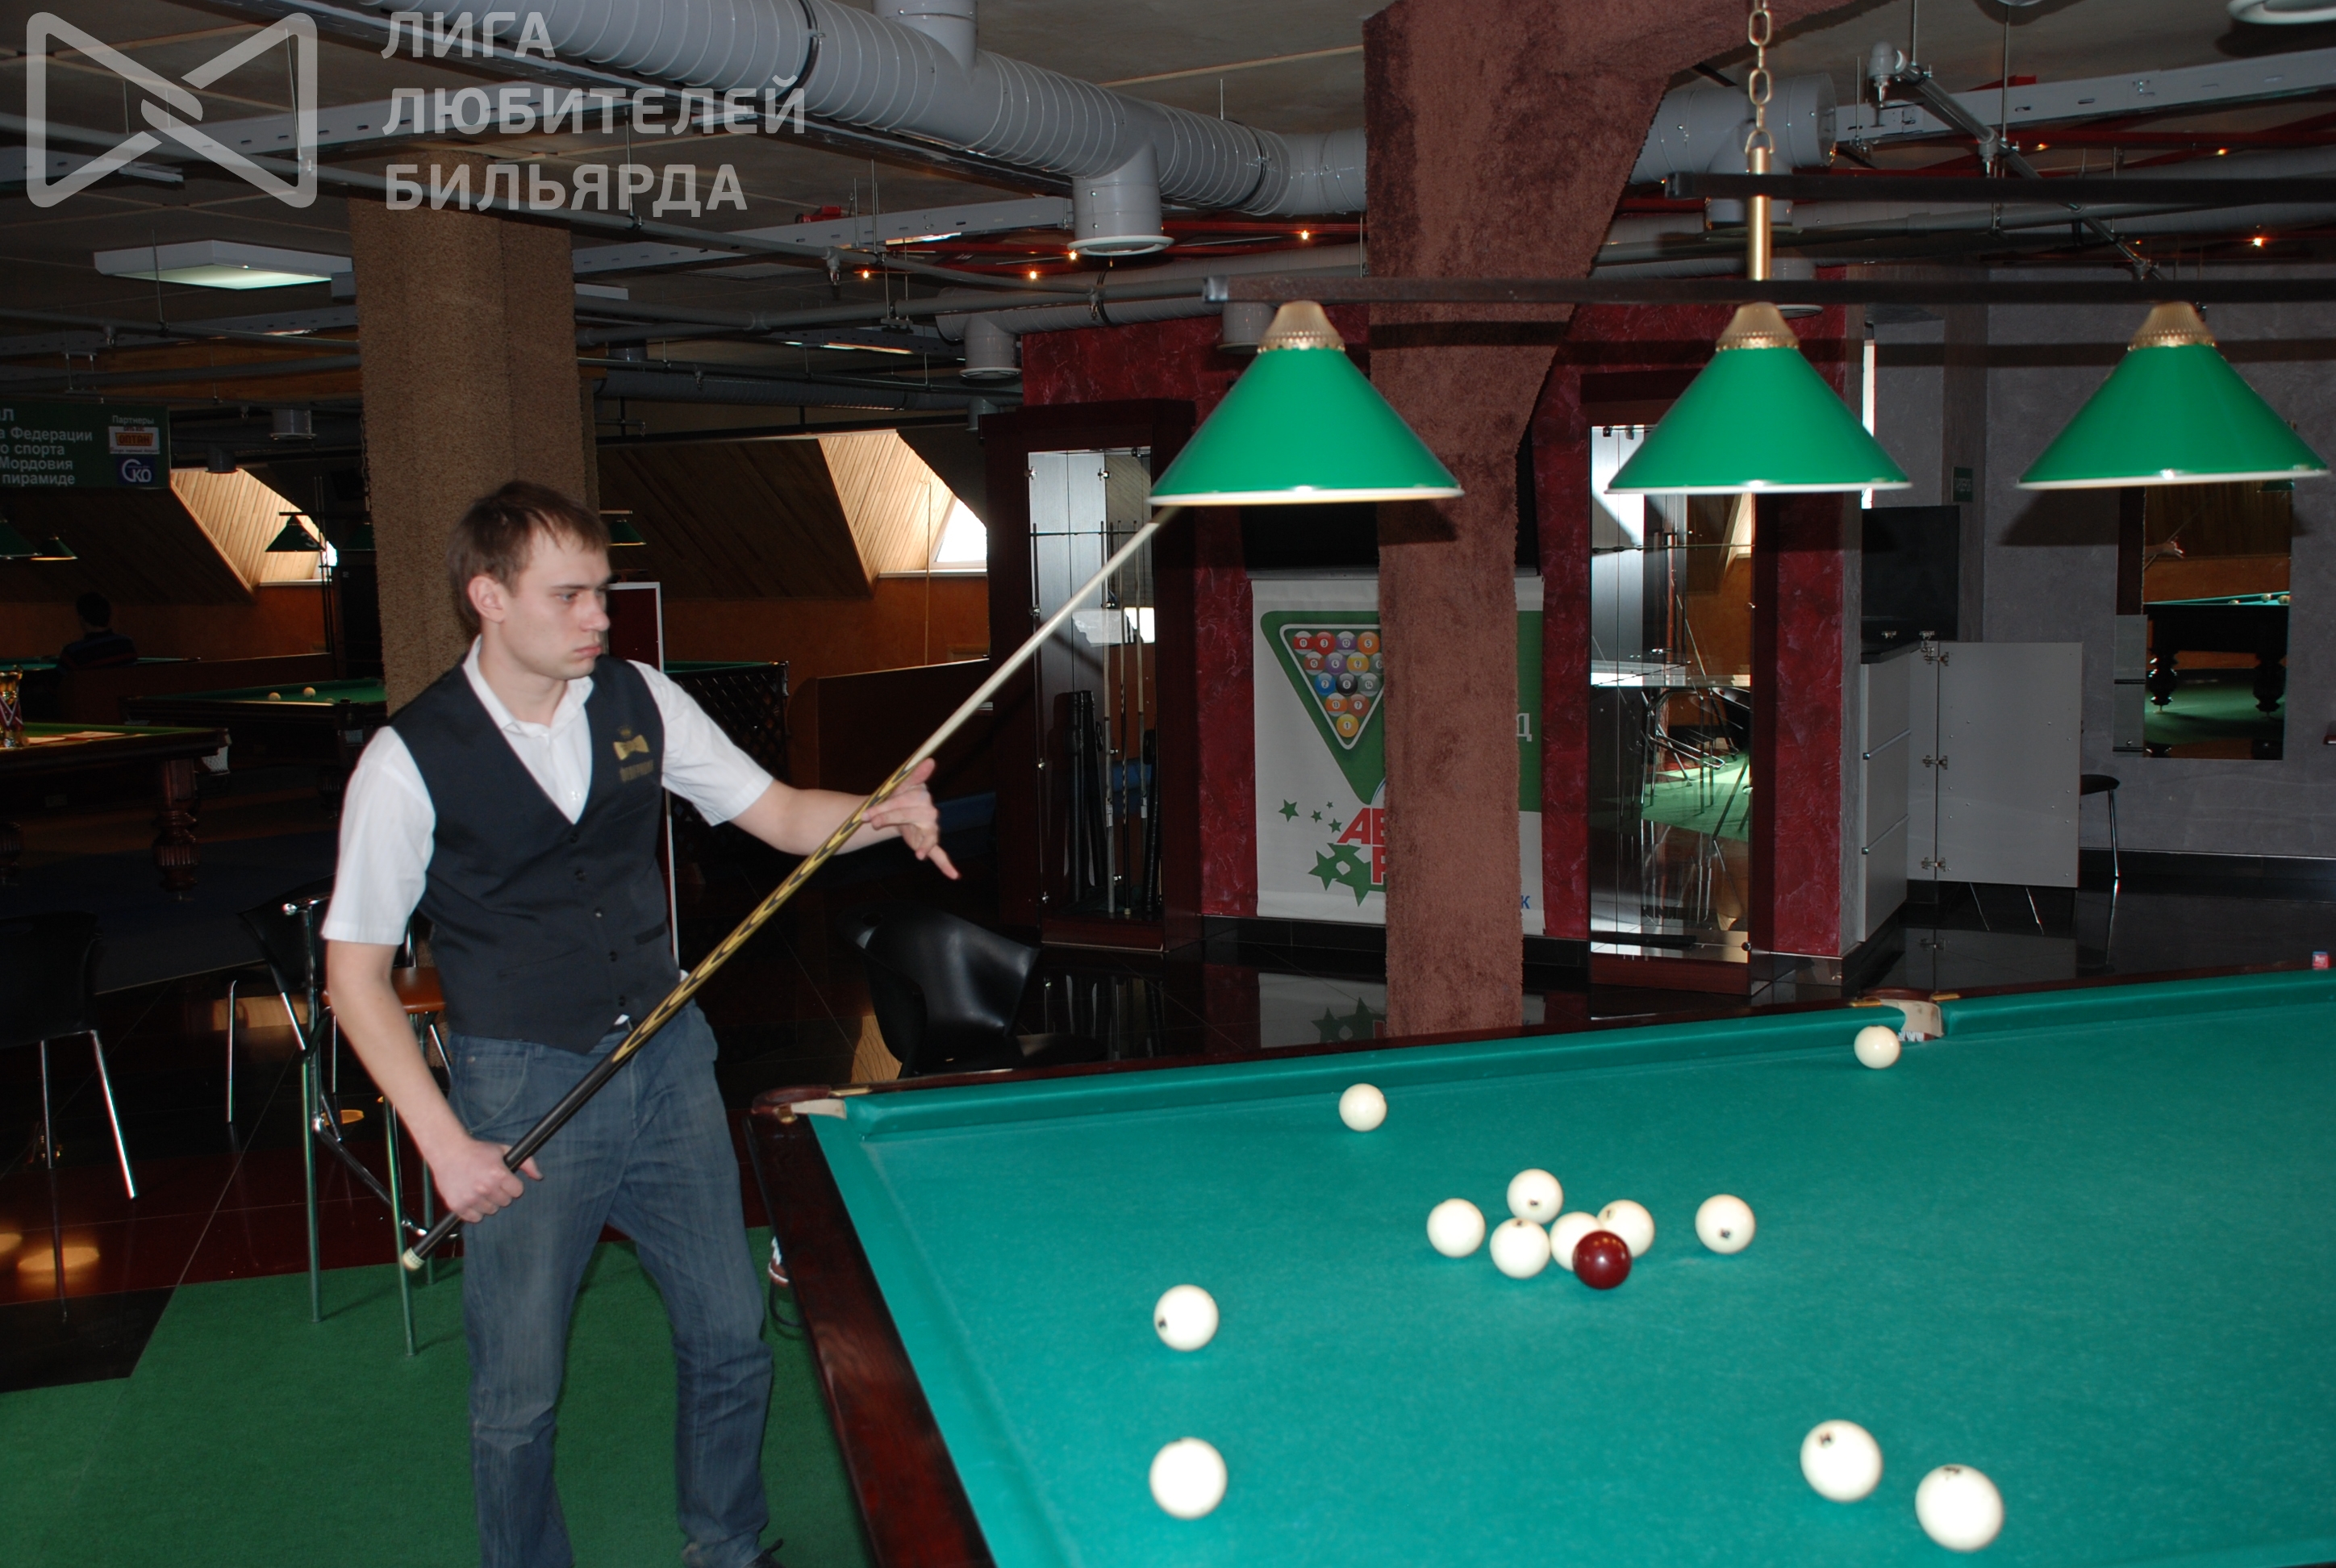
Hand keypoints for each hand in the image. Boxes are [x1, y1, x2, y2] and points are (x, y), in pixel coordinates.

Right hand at [427, 1134, 542, 1223]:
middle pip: (505, 1202)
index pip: (517, 1192)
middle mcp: (485, 1187)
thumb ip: (526, 1162)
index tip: (504, 1180)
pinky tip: (471, 1198)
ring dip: (488, 1203)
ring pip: (490, 1211)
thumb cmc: (478, 1150)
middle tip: (490, 1184)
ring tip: (480, 1190)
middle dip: (501, 1194)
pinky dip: (474, 1212)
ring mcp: (470, 1198)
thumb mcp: (504, 1150)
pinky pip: (475, 1218)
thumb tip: (539, 1177)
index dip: (512, 1186)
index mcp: (498, 1174)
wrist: (448, 1151)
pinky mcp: (457, 1206)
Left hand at [865, 759, 960, 879]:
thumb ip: (912, 775)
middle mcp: (929, 810)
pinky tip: (954, 876)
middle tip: (869, 822)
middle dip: (890, 819)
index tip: (866, 814)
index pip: (905, 800)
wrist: (895, 811)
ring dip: (919, 843)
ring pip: (927, 835)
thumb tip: (931, 760)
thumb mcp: (898, 785)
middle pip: (911, 816)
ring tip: (917, 852)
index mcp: (921, 794)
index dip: (886, 808)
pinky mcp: (929, 841)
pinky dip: (945, 865)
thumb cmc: (896, 796)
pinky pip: (939, 853)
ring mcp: (930, 827)